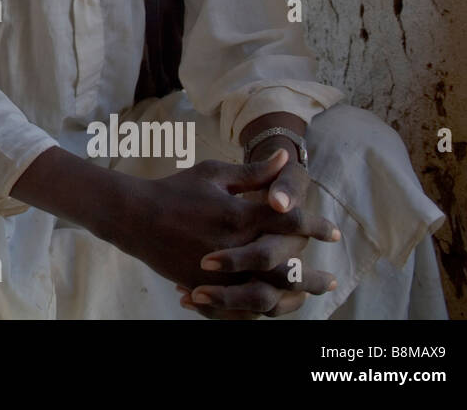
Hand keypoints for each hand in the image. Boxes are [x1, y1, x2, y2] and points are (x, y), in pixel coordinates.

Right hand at [115, 150, 338, 299]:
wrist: (134, 216)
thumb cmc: (175, 189)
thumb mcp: (213, 174)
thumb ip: (252, 171)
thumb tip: (284, 157)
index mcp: (239, 214)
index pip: (291, 222)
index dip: (316, 227)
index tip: (332, 234)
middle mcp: (234, 245)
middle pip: (286, 267)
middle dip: (312, 277)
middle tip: (330, 282)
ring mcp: (218, 271)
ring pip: (266, 293)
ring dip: (290, 299)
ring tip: (303, 300)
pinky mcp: (203, 286)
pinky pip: (237, 306)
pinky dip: (257, 309)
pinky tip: (269, 306)